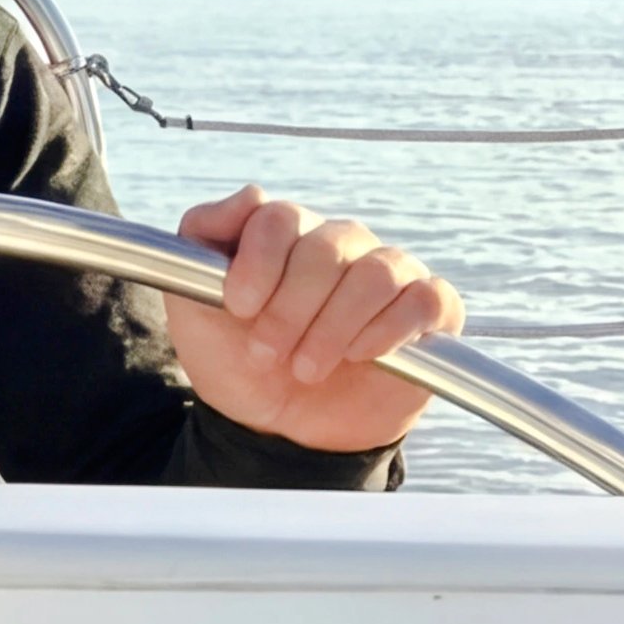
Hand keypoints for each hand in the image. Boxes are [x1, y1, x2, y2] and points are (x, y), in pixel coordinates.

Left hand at [166, 186, 459, 452]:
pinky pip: (425, 299)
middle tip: (267, 352)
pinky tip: (360, 356)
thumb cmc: (238, 360)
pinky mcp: (431, 310)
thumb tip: (252, 195)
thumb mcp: (192, 303)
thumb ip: (203, 235)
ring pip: (375, 273)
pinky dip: (388, 331)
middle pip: (326, 247)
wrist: (276, 428)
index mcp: (288, 235)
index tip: (238, 308)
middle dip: (289, 310)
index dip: (257, 263)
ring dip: (332, 329)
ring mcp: (391, 274)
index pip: (280, 217)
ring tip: (306, 368)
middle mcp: (342, 244)